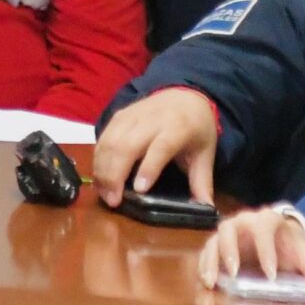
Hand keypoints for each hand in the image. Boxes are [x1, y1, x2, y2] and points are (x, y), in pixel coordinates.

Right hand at [92, 87, 216, 206]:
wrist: (186, 95)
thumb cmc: (196, 128)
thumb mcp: (205, 153)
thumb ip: (202, 181)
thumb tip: (206, 209)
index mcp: (178, 127)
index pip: (161, 146)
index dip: (149, 167)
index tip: (139, 190)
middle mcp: (153, 119)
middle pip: (128, 144)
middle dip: (116, 174)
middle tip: (113, 200)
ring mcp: (133, 115)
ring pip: (111, 140)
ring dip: (103, 168)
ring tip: (104, 192)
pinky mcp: (120, 115)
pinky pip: (104, 136)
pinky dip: (98, 158)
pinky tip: (100, 177)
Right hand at [195, 206, 304, 290]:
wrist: (279, 236)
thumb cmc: (290, 245)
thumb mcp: (304, 252)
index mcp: (267, 219)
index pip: (263, 230)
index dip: (266, 251)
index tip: (271, 276)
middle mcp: (243, 221)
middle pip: (229, 229)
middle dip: (229, 251)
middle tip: (235, 274)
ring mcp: (228, 232)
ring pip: (213, 241)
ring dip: (210, 261)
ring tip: (211, 283)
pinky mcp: (217, 245)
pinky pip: (205, 253)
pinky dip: (204, 268)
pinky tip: (207, 285)